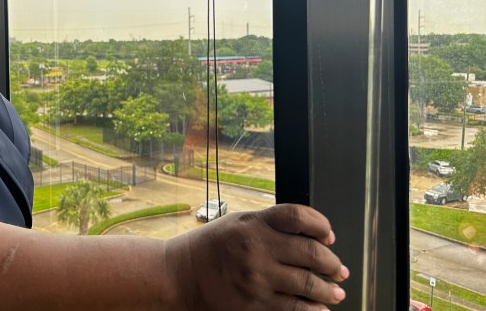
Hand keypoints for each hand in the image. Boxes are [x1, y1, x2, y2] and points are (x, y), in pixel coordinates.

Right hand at [165, 203, 348, 310]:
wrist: (178, 275)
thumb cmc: (208, 248)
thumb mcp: (236, 224)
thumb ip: (268, 226)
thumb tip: (308, 236)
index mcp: (253, 224)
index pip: (299, 217)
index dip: (321, 225)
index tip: (329, 236)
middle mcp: (257, 249)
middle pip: (312, 253)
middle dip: (333, 265)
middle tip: (340, 270)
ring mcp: (257, 279)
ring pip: (309, 284)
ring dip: (329, 290)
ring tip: (336, 292)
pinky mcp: (254, 305)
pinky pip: (294, 309)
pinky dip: (313, 310)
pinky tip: (319, 310)